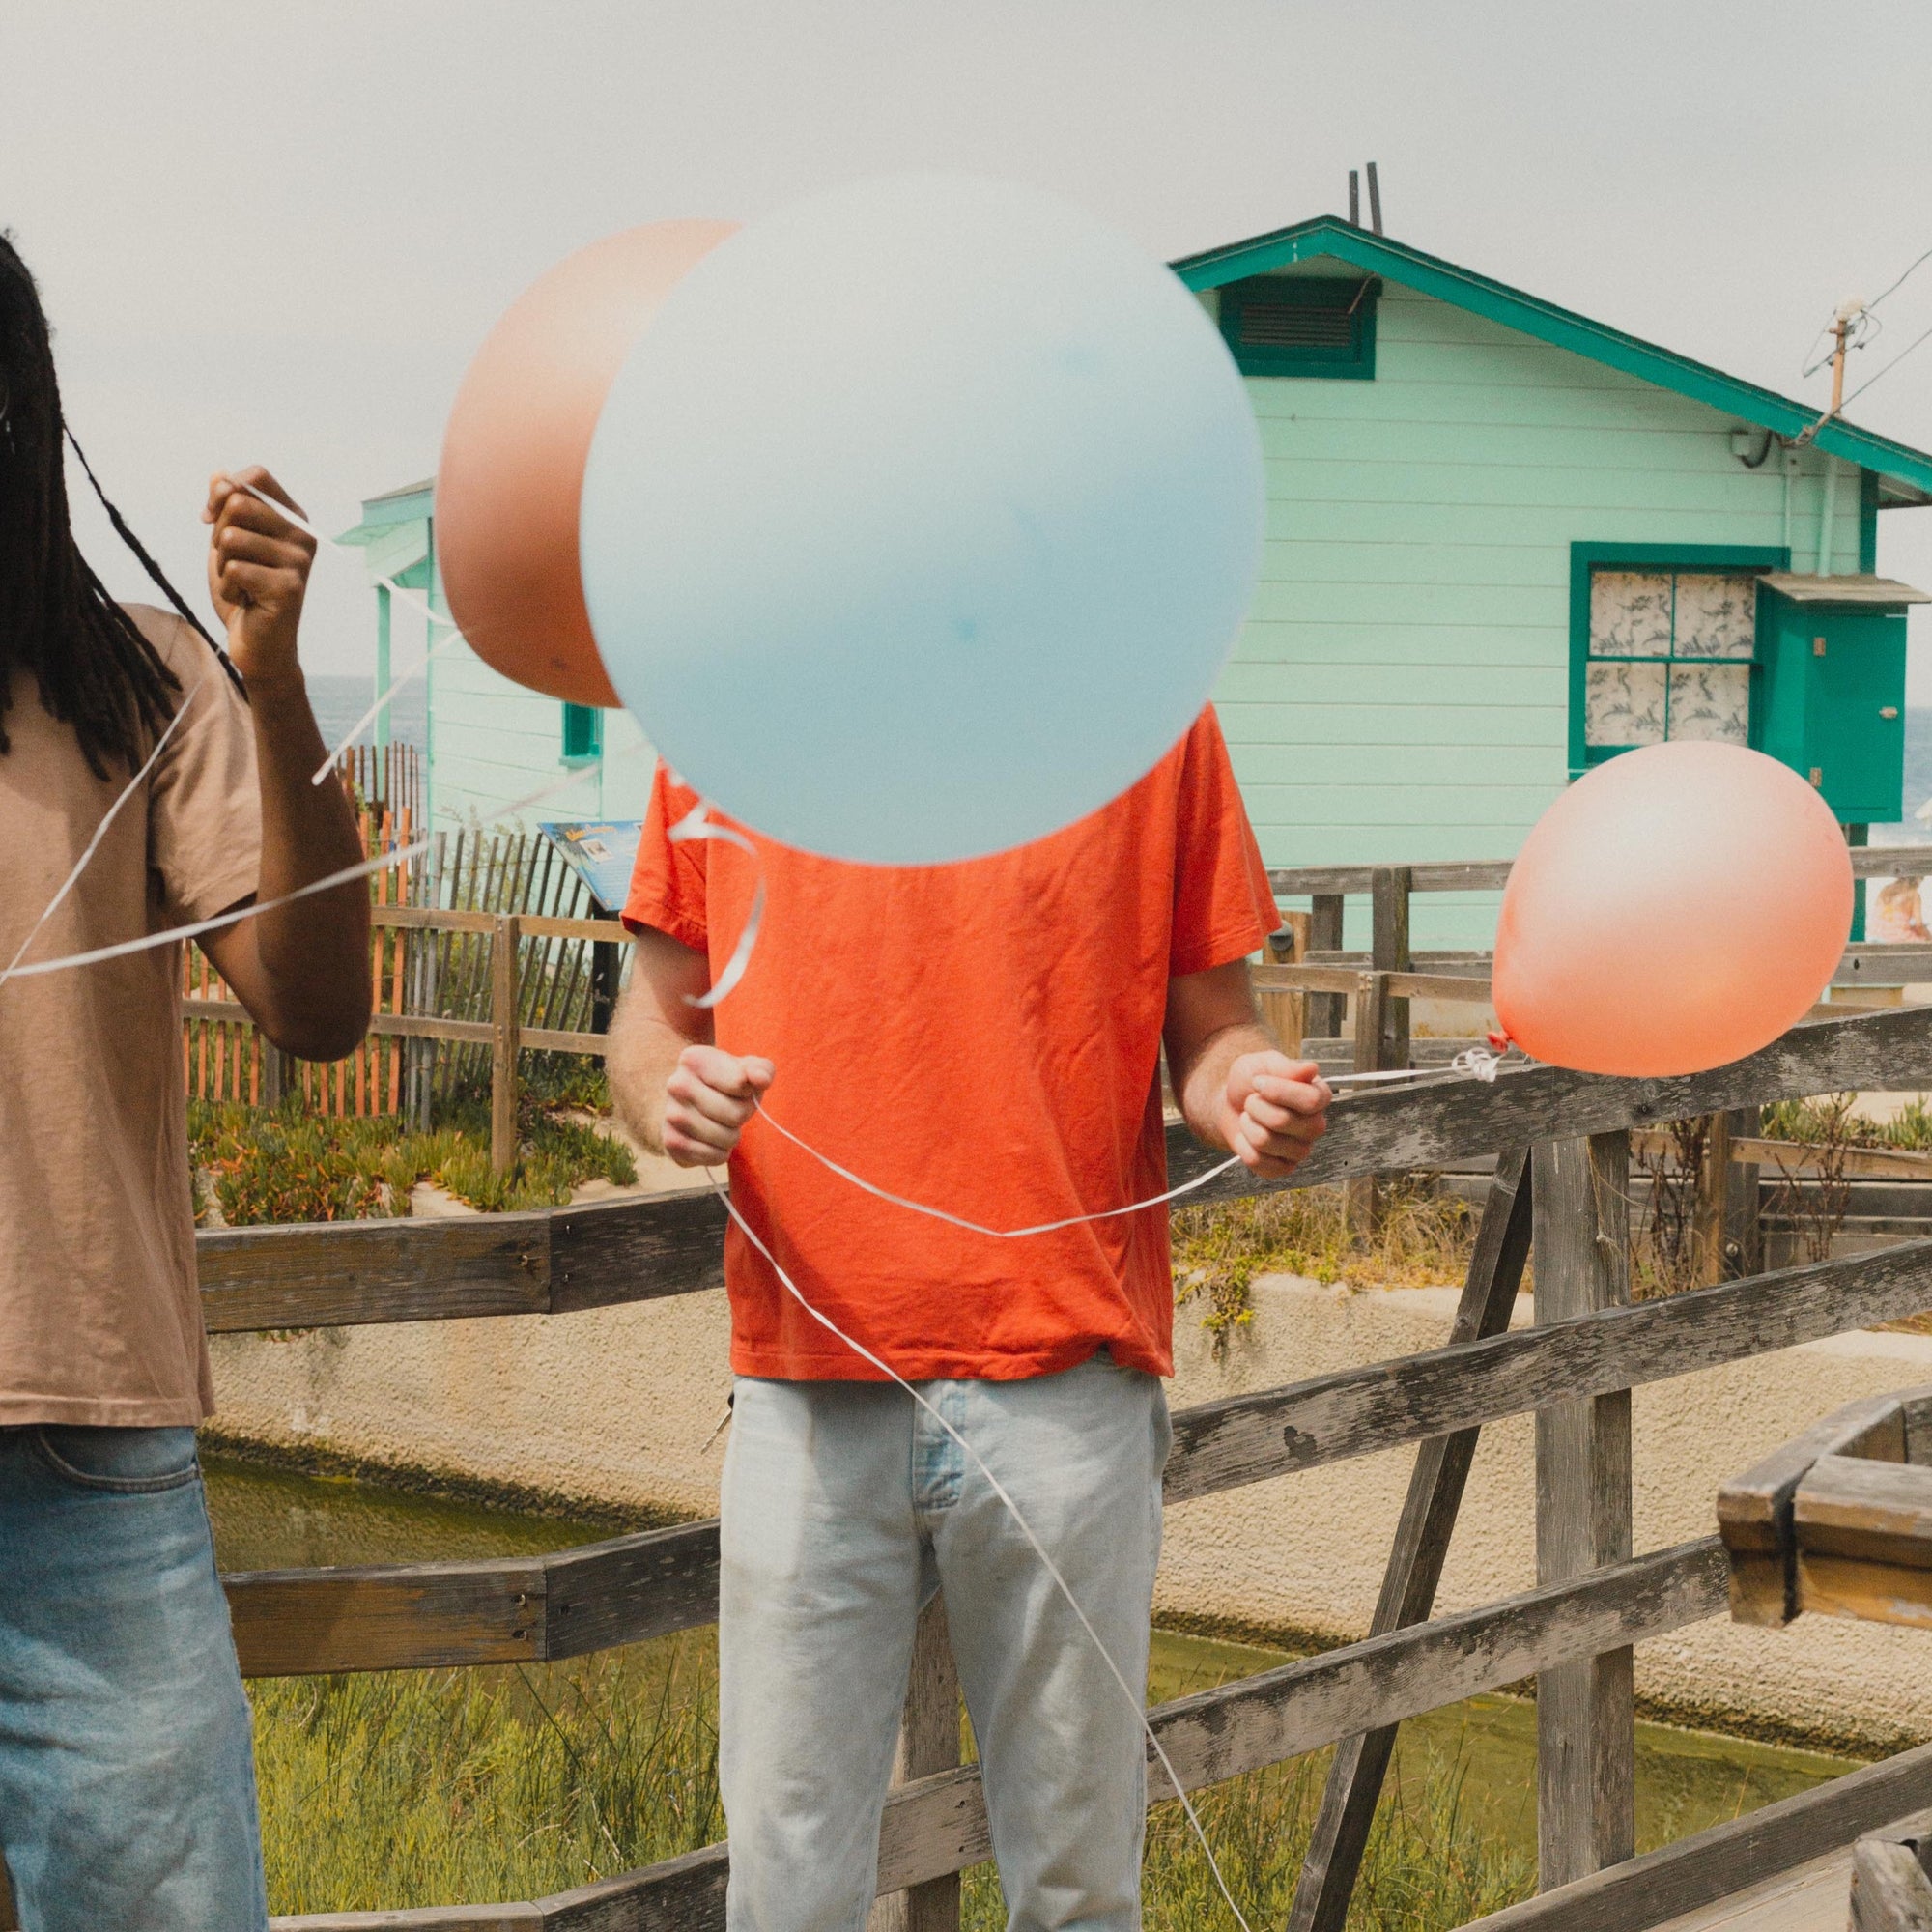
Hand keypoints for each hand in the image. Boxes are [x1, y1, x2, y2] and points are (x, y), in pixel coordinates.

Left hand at [203, 467, 315, 681]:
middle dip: (218, 533)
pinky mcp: (289, 588)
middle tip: (230, 561)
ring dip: (221, 565)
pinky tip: (246, 601)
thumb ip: (226, 509)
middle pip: (238, 503)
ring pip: (231, 538)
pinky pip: (233, 569)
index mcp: (293, 518)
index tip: (210, 516)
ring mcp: (299, 562)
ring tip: (240, 584)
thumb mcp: (229, 543)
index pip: (257, 477)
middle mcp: (302, 536)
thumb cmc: (244, 591)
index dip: (223, 489)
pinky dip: (228, 589)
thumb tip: (218, 473)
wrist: (257, 645)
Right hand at [661, 1044, 774, 1167]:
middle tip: (731, 1108)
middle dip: (743, 1114)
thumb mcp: (745, 1069)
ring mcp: (672, 1115)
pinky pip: (716, 1156)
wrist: (684, 1106)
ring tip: (720, 1123)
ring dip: (732, 1135)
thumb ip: (761, 1070)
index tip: (740, 1087)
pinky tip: (709, 1139)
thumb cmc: (723, 1084)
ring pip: (728, 1137)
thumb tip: (761, 1079)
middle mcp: (677, 1085)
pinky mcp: (672, 1143)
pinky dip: (721, 1152)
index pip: (741, 1083)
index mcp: (693, 1059)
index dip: (749, 1091)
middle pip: (736, 1114)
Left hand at [1220, 1051, 1329, 1177]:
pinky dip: (1242, 1145)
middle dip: (1255, 1107)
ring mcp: (1301, 1150)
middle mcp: (1316, 1125)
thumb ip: (1286, 1067)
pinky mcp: (1283, 1168)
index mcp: (1319, 1096)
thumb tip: (1311, 1069)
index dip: (1278, 1091)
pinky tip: (1247, 1135)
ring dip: (1247, 1124)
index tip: (1258, 1082)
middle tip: (1251, 1100)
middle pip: (1282, 1121)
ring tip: (1249, 1116)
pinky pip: (1257, 1161)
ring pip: (1265, 1141)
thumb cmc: (1253, 1080)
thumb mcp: (1265, 1064)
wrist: (1232, 1102)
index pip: (1310, 1100)